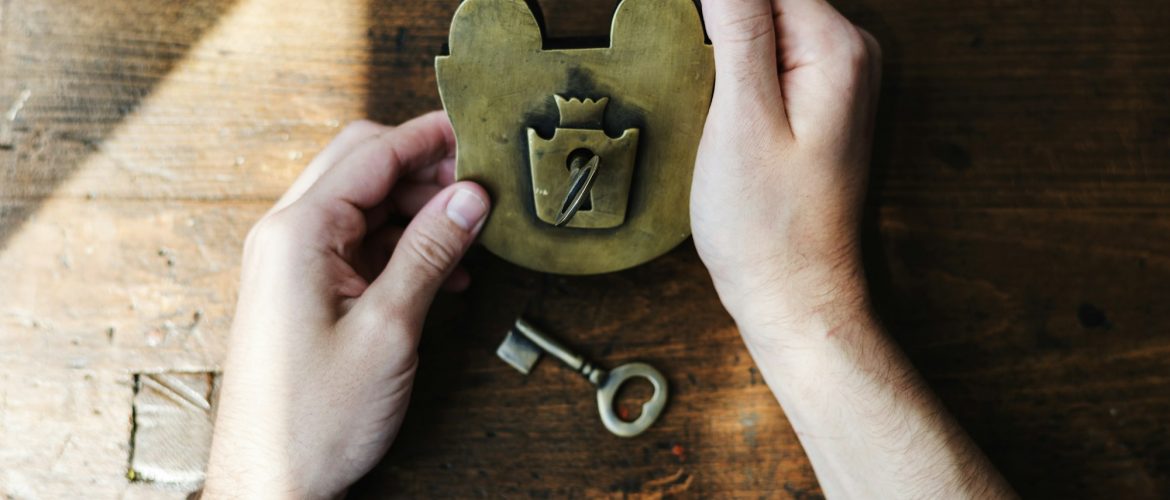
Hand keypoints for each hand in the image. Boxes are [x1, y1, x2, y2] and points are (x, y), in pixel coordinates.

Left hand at [204, 112, 489, 498]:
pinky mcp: (302, 291)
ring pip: (364, 206)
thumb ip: (430, 252)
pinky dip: (401, 246)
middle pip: (363, 168)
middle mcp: (287, 237)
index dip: (428, 138)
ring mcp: (292, 264)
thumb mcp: (389, 329)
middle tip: (480, 185)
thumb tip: (468, 197)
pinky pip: (357, 246)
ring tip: (470, 233)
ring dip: (417, 211)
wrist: (270, 482)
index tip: (474, 132)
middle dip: (424, 170)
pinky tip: (443, 271)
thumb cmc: (314, 419)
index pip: (371, 153)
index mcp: (298, 233)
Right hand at [691, 0, 880, 336]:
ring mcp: (835, 78)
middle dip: (718, 22)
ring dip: (722, 39)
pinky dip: (734, 61)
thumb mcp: (741, 118)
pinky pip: (768, 52)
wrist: (792, 295)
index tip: (694, 51)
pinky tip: (717, 97)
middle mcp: (848, 55)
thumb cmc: (769, 228)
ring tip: (711, 106)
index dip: (716, 6)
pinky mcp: (815, 101)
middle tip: (708, 100)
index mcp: (836, 49)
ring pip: (764, 20)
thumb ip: (738, 27)